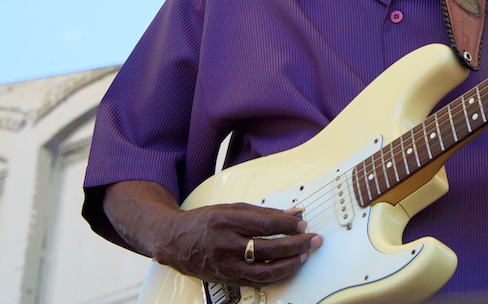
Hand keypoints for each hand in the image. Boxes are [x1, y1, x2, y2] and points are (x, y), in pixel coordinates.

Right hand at [104, 181, 321, 288]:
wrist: (174, 241)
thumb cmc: (205, 221)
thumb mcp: (232, 207)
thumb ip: (264, 212)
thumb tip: (293, 213)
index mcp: (226, 220)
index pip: (265, 224)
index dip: (288, 225)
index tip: (302, 223)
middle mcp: (225, 244)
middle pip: (268, 249)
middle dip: (296, 245)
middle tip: (312, 239)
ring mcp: (225, 265)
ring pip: (264, 271)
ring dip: (289, 264)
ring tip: (305, 256)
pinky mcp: (226, 279)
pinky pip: (256, 281)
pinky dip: (275, 275)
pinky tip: (288, 267)